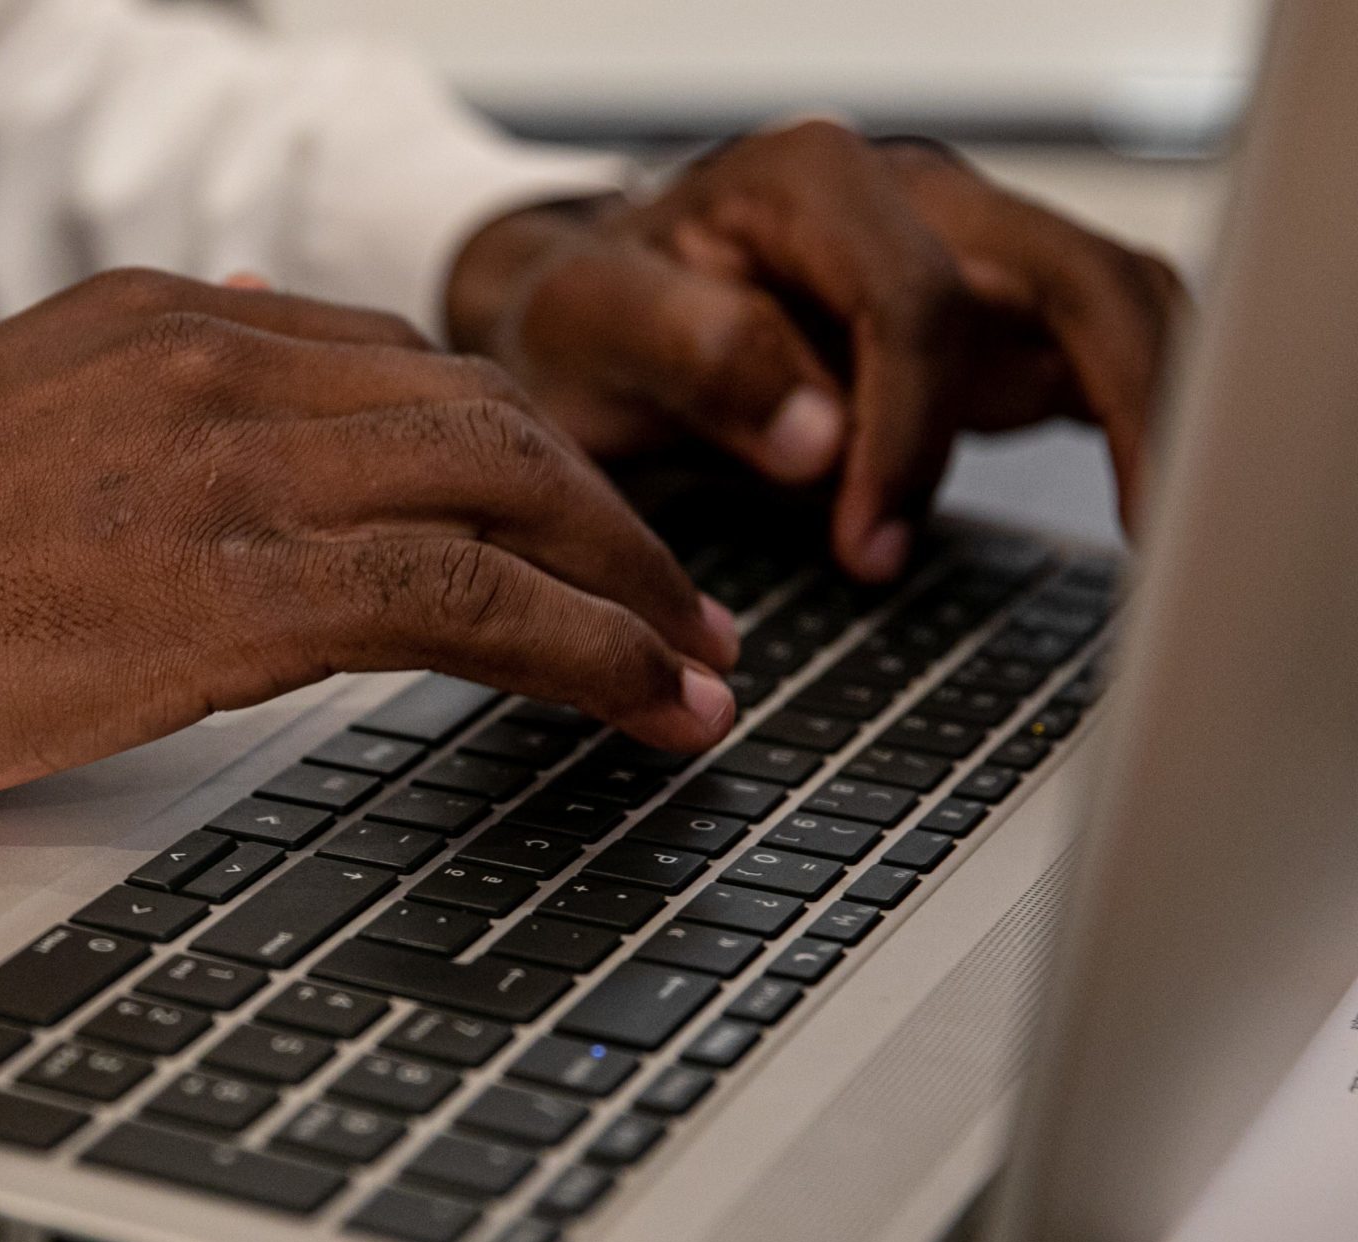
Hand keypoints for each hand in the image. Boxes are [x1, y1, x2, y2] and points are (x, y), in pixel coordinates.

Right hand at [0, 269, 738, 838]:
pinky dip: (589, 645)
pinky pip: (469, 598)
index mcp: (166, 321)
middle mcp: (219, 360)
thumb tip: (242, 332)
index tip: (571, 519)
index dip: (517, 448)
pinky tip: (647, 695)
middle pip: (490, 412)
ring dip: (631, 581)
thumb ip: (138, 386)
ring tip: (696, 661)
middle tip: (680, 595)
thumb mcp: (4, 410)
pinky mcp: (232, 586)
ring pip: (511, 488)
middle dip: (611, 509)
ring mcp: (232, 464)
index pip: (403, 365)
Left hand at [446, 121, 1187, 580]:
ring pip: (1119, 303)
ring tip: (1174, 536)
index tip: (867, 543)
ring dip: (1163, 411)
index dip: (908, 432)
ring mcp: (965, 252)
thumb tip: (820, 438)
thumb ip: (695, 357)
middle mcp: (910, 198)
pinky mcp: (991, 317)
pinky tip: (1150, 508)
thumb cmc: (587, 314)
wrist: (584, 310)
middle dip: (1120, 405)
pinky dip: (1144, 418)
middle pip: (1073, 276)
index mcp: (808, 181)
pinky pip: (1101, 348)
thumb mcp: (591, 328)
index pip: (917, 299)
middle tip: (1134, 537)